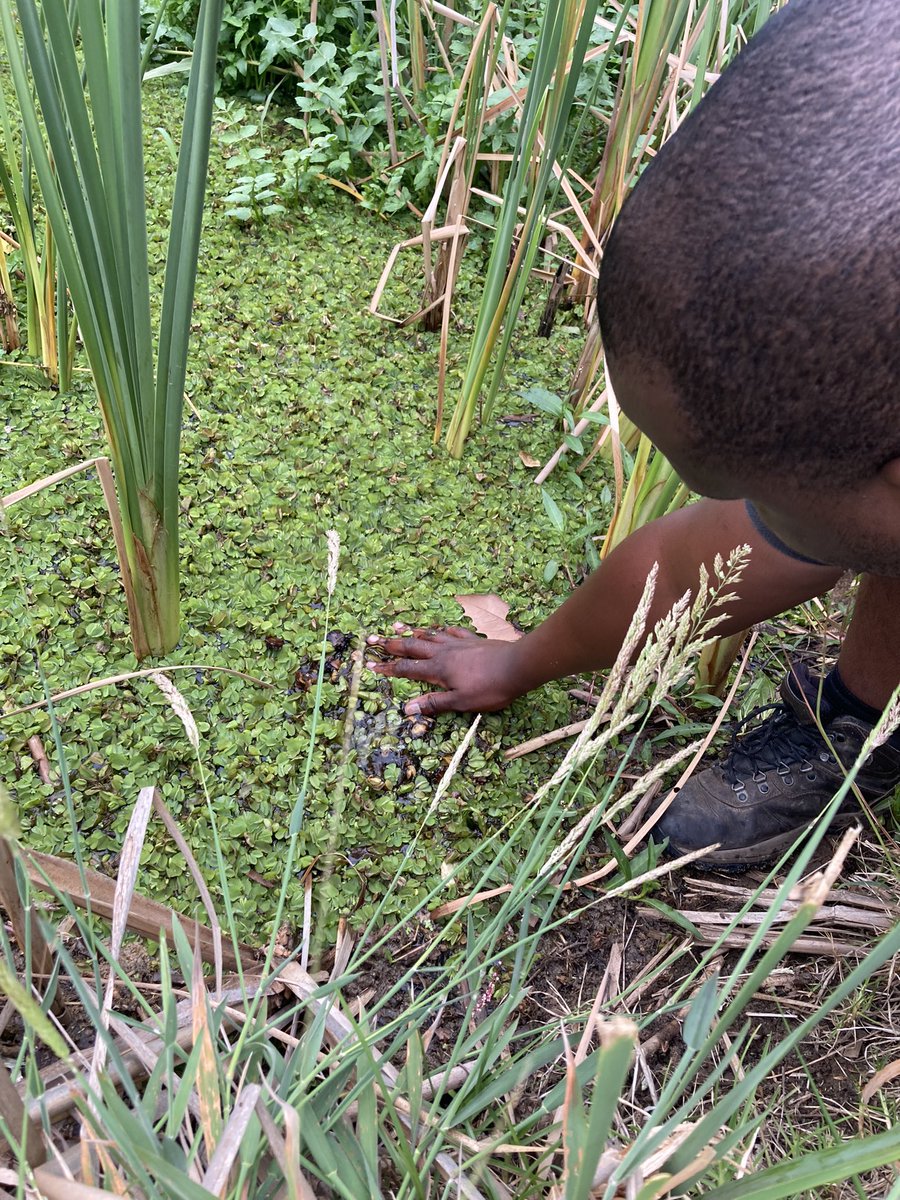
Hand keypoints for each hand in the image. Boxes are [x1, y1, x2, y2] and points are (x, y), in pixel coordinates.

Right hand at [366, 624, 526, 714]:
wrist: (518, 666)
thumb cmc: (491, 688)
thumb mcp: (461, 702)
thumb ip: (434, 704)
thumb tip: (407, 708)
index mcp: (439, 670)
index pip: (407, 669)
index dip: (388, 668)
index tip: (370, 665)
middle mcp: (444, 653)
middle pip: (413, 646)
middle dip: (392, 644)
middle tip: (373, 638)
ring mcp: (459, 643)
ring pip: (430, 635)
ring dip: (412, 632)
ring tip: (397, 627)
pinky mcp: (474, 639)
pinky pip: (453, 631)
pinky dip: (442, 629)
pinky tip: (440, 628)